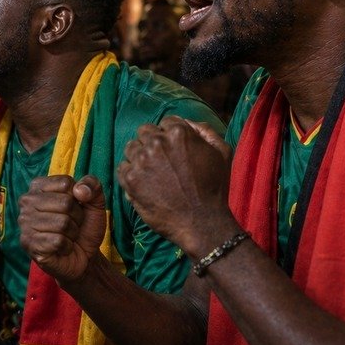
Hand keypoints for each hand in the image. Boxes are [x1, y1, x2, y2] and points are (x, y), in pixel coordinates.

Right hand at [18, 175, 106, 282]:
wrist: (84, 256)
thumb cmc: (84, 226)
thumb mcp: (95, 202)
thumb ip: (92, 185)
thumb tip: (79, 190)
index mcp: (38, 186)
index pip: (66, 183)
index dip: (79, 198)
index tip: (75, 207)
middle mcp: (27, 202)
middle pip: (65, 203)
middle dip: (77, 217)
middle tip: (72, 225)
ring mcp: (25, 223)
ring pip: (62, 223)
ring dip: (72, 233)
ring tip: (67, 236)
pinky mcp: (29, 244)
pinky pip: (58, 241)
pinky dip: (67, 246)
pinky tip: (61, 248)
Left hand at [117, 117, 237, 257]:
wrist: (201, 222)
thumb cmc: (214, 188)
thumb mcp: (221, 153)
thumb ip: (206, 131)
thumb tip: (188, 122)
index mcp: (179, 132)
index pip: (166, 122)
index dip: (170, 136)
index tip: (174, 150)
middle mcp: (157, 143)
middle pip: (145, 132)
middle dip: (153, 143)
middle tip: (162, 161)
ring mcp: (141, 161)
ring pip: (131, 148)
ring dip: (140, 156)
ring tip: (152, 172)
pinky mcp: (130, 179)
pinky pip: (123, 168)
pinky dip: (131, 174)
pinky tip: (144, 183)